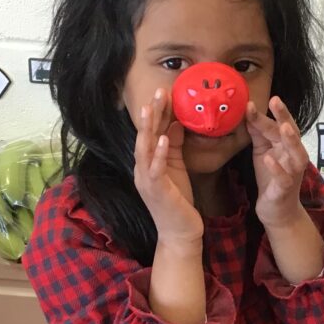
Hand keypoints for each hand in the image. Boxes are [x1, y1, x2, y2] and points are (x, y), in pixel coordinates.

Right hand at [134, 89, 203, 247]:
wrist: (180, 233)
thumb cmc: (179, 201)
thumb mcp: (177, 168)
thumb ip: (175, 146)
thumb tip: (177, 122)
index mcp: (148, 162)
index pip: (151, 132)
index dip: (157, 112)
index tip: (165, 92)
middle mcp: (142, 169)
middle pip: (144, 135)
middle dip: (151, 113)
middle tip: (159, 91)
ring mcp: (146, 180)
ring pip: (144, 148)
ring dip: (148, 128)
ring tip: (151, 107)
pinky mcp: (156, 191)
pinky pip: (156, 169)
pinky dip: (159, 153)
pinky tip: (164, 139)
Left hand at [246, 97, 308, 228]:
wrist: (277, 211)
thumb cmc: (271, 178)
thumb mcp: (262, 152)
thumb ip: (258, 133)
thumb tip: (248, 111)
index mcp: (286, 146)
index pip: (277, 126)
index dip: (266, 114)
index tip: (251, 102)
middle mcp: (293, 156)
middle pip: (292, 134)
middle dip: (285, 117)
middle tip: (276, 100)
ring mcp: (292, 173)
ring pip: (297, 154)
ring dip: (291, 140)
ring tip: (283, 127)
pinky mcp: (286, 189)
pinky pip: (284, 178)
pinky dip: (277, 168)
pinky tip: (269, 159)